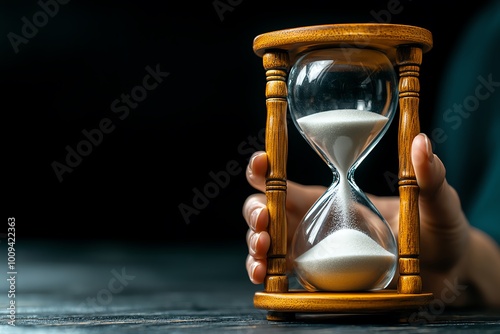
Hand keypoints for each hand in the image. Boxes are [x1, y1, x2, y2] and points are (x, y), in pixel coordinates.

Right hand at [243, 133, 499, 307]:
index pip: (289, 179)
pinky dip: (263, 272)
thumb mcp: (437, 204)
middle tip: (265, 219)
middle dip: (255, 211)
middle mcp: (315, 222)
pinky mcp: (317, 280)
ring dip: (255, 242)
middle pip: (267, 210)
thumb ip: (431, 178)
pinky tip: (263, 274)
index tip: (261, 162)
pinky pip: (280, 276)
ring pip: (267, 242)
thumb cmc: (438, 233)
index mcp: (332, 197)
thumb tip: (421, 144)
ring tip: (263, 248)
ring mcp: (312, 252)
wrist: (444, 273)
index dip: (265, 168)